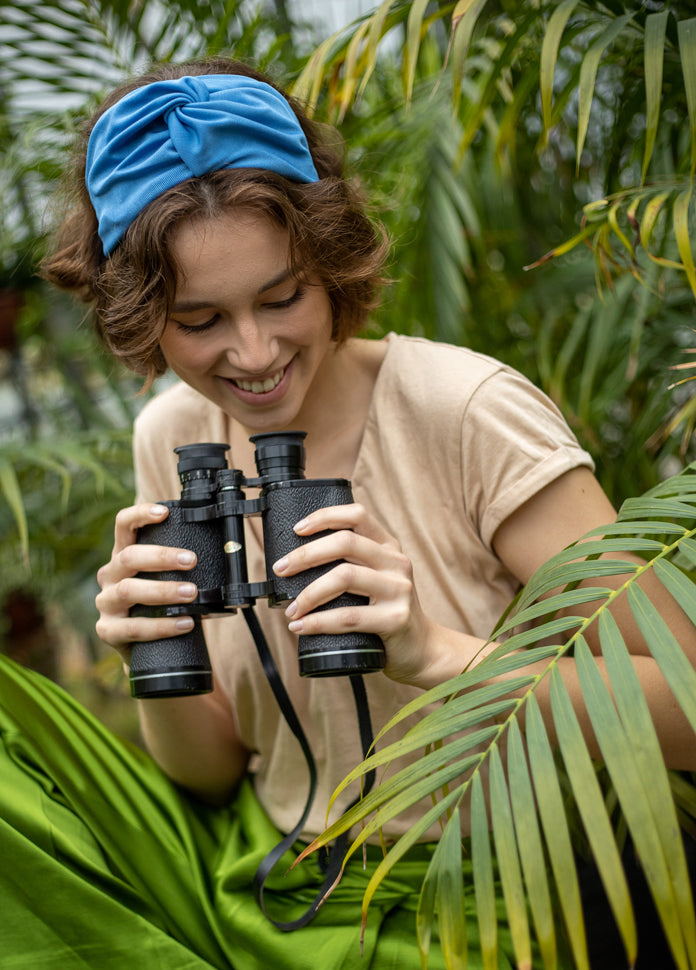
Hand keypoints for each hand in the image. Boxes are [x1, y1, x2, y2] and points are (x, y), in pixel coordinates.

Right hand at [95, 503, 198, 661]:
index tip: (164, 512)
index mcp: (123, 556)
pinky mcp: (107, 631)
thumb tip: (227, 558)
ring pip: (129, 590)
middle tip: (192, 560)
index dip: (140, 514)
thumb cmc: (159, 606)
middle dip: (162, 556)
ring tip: (192, 592)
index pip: (123, 526)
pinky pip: (132, 627)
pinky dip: (161, 626)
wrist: (142, 649)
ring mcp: (105, 603)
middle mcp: (109, 575)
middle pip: (129, 556)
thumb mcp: (165, 580)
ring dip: (163, 590)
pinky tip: (184, 623)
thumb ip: (181, 568)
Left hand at [272, 503, 436, 683]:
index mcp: (389, 547)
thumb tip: (295, 565)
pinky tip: (302, 627)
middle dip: (305, 555)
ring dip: (309, 593)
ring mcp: (399, 589)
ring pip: (344, 577)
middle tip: (281, 569)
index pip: (357, 516)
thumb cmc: (386, 612)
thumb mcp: (376, 580)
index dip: (325, 517)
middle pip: (345, 543)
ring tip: (290, 610)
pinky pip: (349, 617)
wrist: (422, 649)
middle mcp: (396, 562)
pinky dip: (318, 622)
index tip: (297, 529)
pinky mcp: (396, 618)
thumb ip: (351, 565)